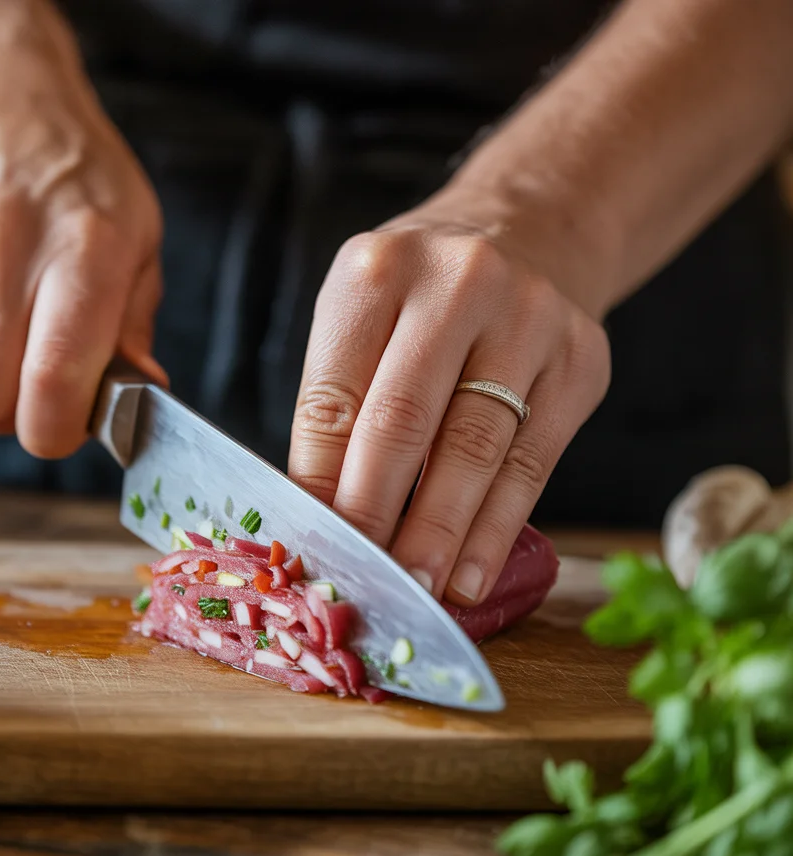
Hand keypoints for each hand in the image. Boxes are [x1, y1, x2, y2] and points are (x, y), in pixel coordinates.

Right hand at [0, 48, 165, 456]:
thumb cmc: (75, 178)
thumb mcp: (136, 237)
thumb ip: (133, 326)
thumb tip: (138, 399)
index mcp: (82, 246)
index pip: (51, 380)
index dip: (58, 430)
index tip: (69, 426)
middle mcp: (1, 244)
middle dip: (18, 416)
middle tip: (40, 388)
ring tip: (9, 332)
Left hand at [288, 192, 610, 606]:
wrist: (529, 231)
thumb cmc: (421, 296)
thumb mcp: (363, 317)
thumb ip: (339, 403)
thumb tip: (320, 518)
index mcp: (377, 271)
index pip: (335, 397)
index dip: (319, 483)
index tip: (309, 546)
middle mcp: (458, 283)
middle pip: (404, 422)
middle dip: (374, 515)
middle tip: (359, 582)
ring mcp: (530, 319)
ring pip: (474, 449)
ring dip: (438, 535)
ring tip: (414, 589)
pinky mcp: (582, 361)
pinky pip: (532, 463)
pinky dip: (495, 529)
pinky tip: (470, 574)